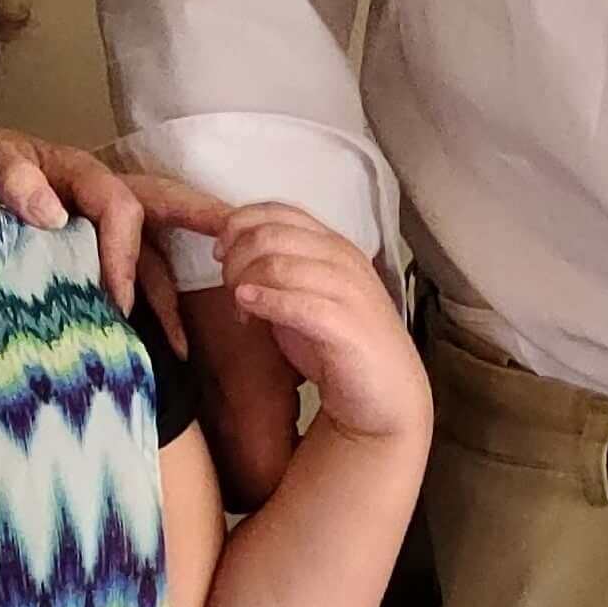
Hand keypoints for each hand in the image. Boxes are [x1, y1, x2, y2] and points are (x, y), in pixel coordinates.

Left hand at [0, 131, 228, 331]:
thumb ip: (13, 179)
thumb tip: (53, 213)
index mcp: (80, 173)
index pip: (121, 207)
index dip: (124, 253)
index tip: (117, 299)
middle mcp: (100, 199)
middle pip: (164, 207)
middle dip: (202, 226)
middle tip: (237, 246)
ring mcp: (98, 229)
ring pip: (151, 257)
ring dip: (170, 297)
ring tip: (182, 347)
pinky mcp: (87, 257)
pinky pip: (129, 281)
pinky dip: (144, 311)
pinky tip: (153, 349)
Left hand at [210, 204, 424, 447]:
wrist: (387, 395)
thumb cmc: (339, 345)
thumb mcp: (305, 294)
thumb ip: (277, 269)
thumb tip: (230, 251)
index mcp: (333, 245)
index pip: (279, 211)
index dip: (239, 223)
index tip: (220, 250)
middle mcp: (342, 260)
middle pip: (269, 234)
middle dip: (236, 257)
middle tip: (228, 286)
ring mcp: (347, 291)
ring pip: (276, 265)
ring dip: (244, 284)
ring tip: (239, 310)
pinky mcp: (344, 326)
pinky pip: (295, 303)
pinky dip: (264, 302)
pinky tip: (247, 311)